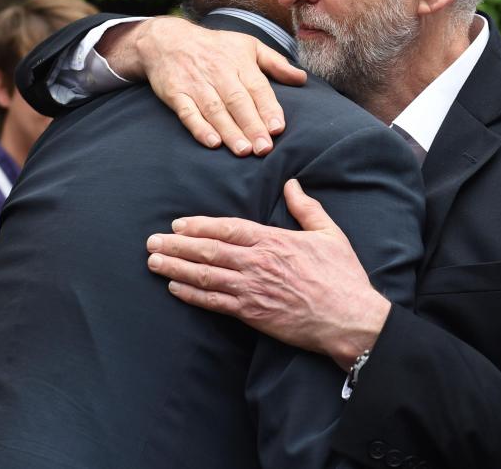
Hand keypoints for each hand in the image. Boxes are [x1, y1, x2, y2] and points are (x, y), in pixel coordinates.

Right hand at [107, 16, 306, 155]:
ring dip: (229, 131)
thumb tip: (302, 78)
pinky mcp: (175, 93)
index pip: (257, 87)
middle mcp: (218, 73)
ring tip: (244, 151)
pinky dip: (199, 128)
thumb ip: (276, 63)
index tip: (278, 128)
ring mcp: (196, 84)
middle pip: (237, 101)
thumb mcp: (248, 45)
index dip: (267, 108)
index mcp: (239, 62)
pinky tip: (212, 142)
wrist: (167, 40)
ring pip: (215, 110)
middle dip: (252, 125)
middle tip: (264, 148)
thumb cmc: (215, 46)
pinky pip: (187, 112)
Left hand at [146, 179, 389, 368]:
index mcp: (273, 241)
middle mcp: (257, 263)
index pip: (227, 228)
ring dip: (176, 267)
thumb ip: (306, 208)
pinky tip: (174, 288)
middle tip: (152, 241)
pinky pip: (214, 303)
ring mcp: (252, 290)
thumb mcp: (329, 234)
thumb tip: (292, 183)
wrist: (349, 318)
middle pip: (208, 251)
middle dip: (177, 245)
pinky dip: (191, 295)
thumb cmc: (341, 276)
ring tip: (154, 262)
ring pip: (205, 276)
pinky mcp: (252, 314)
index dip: (199, 225)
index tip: (178, 223)